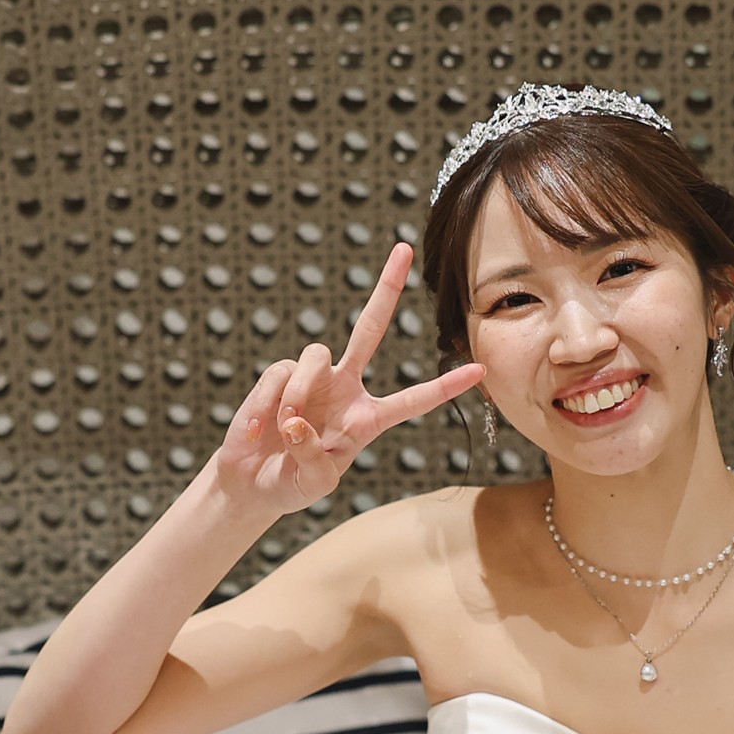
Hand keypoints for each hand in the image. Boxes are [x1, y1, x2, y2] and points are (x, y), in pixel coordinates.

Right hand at [212, 244, 483, 516]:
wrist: (253, 483)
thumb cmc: (292, 485)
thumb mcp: (314, 485)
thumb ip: (314, 457)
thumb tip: (297, 421)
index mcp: (367, 419)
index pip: (412, 400)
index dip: (444, 387)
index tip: (479, 370)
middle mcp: (346, 389)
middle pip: (370, 329)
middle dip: (385, 288)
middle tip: (402, 248)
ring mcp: (312, 379)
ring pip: (316, 354)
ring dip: (299, 392)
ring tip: (284, 427)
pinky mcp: (279, 375)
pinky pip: (279, 372)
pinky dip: (268, 403)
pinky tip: (258, 432)